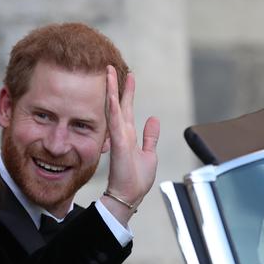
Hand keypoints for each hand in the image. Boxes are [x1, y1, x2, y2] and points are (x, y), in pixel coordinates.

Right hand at [103, 65, 159, 222]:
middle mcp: (122, 134)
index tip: (127, 76)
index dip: (127, 92)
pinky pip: (115, 122)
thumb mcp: (149, 154)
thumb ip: (150, 137)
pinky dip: (113, 108)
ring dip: (111, 91)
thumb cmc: (136, 180)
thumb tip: (154, 119)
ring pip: (114, 109)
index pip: (127, 109)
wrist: (128, 196)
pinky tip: (111, 95)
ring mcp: (119, 138)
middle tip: (111, 67)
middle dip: (116, 85)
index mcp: (129, 136)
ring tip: (109, 73)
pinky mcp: (119, 144)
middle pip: (119, 104)